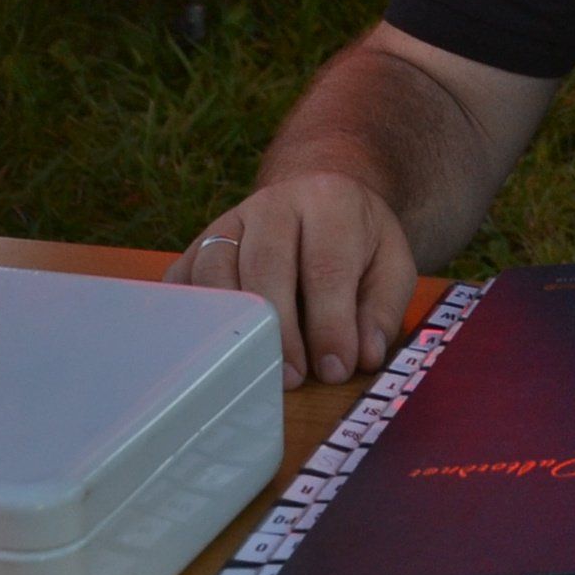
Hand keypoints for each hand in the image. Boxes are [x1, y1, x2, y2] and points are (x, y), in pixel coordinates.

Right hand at [166, 172, 419, 389]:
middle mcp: (274, 204)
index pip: (326, 267)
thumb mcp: (391, 264)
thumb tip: (365, 356)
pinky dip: (194, 316)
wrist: (318, 195)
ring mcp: (229, 221)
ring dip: (233, 326)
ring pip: (216, 270)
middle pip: (266, 266)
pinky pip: (183, 280)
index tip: (334, 369)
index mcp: (329, 202)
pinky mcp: (198, 243)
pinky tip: (212, 349)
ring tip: (255, 369)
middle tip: (292, 378)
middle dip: (279, 331)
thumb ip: (382, 309)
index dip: (330, 324)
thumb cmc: (358, 240)